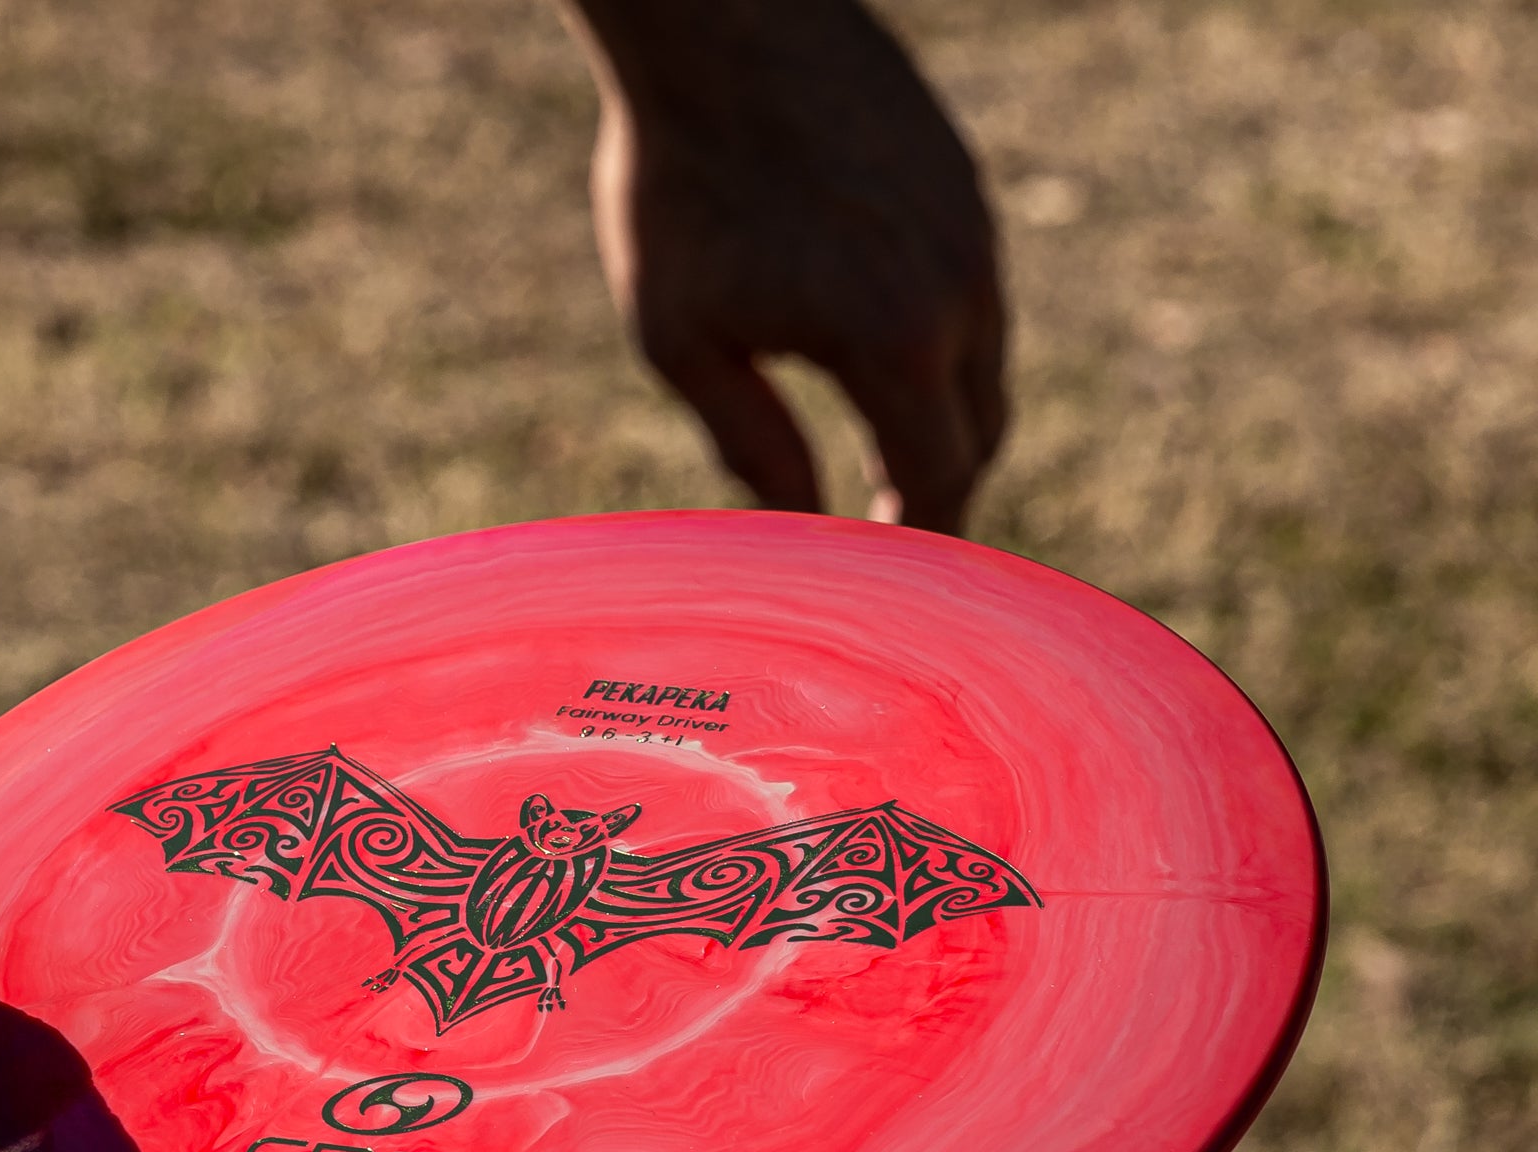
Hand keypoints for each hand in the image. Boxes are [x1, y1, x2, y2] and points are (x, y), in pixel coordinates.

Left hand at [565, 0, 1006, 531]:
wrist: (717, 22)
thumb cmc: (679, 185)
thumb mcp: (684, 338)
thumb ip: (748, 443)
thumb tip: (796, 530)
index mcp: (896, 342)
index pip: (941, 483)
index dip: (919, 545)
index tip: (890, 586)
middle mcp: (960, 288)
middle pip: (979, 433)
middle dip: (937, 492)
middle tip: (885, 539)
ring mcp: (971, 228)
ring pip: (983, 363)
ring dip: (939, 420)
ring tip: (880, 460)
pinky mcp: (960, 183)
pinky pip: (971, 296)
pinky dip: (940, 350)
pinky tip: (878, 359)